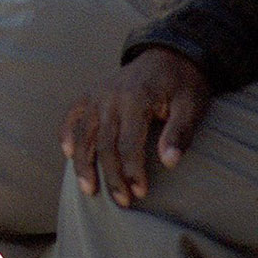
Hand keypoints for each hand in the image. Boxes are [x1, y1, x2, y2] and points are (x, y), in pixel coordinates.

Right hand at [60, 47, 213, 206]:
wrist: (169, 55)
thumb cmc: (182, 85)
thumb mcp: (191, 106)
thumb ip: (180, 133)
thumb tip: (169, 162)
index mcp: (135, 99)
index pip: (128, 143)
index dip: (133, 171)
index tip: (140, 193)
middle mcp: (109, 96)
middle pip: (104, 143)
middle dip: (111, 176)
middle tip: (122, 202)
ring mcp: (96, 94)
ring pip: (83, 133)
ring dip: (84, 163)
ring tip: (88, 189)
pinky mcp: (90, 93)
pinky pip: (72, 115)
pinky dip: (66, 133)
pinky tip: (68, 153)